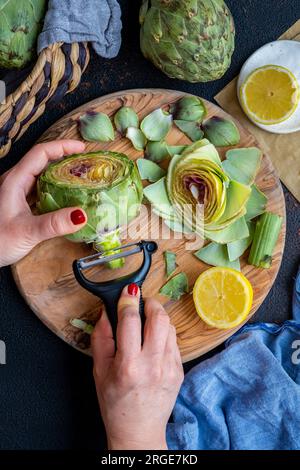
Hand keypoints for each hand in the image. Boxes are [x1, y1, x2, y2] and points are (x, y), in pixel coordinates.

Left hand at [0, 140, 87, 266]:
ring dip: (61, 173)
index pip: (41, 153)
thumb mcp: (27, 232)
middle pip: (42, 160)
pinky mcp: (19, 204)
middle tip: (85, 162)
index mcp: (15, 181)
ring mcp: (16, 193)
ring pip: (42, 175)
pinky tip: (67, 197)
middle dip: (65, 157)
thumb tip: (81, 215)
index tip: (82, 148)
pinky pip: (40, 189)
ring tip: (80, 177)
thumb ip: (54, 224)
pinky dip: (56, 188)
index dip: (62, 147)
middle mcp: (15, 182)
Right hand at [92, 284, 183, 449]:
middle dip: (150, 303)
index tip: (127, 291)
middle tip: (141, 302)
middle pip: (159, 317)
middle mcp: (153, 364)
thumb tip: (105, 313)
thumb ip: (101, 339)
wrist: (139, 431)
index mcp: (129, 365)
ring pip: (169, 326)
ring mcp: (170, 367)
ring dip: (158, 317)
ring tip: (146, 322)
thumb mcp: (99, 371)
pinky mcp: (180, 370)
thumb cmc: (115, 404)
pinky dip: (164, 333)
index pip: (131, 320)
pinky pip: (174, 340)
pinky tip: (153, 341)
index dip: (128, 300)